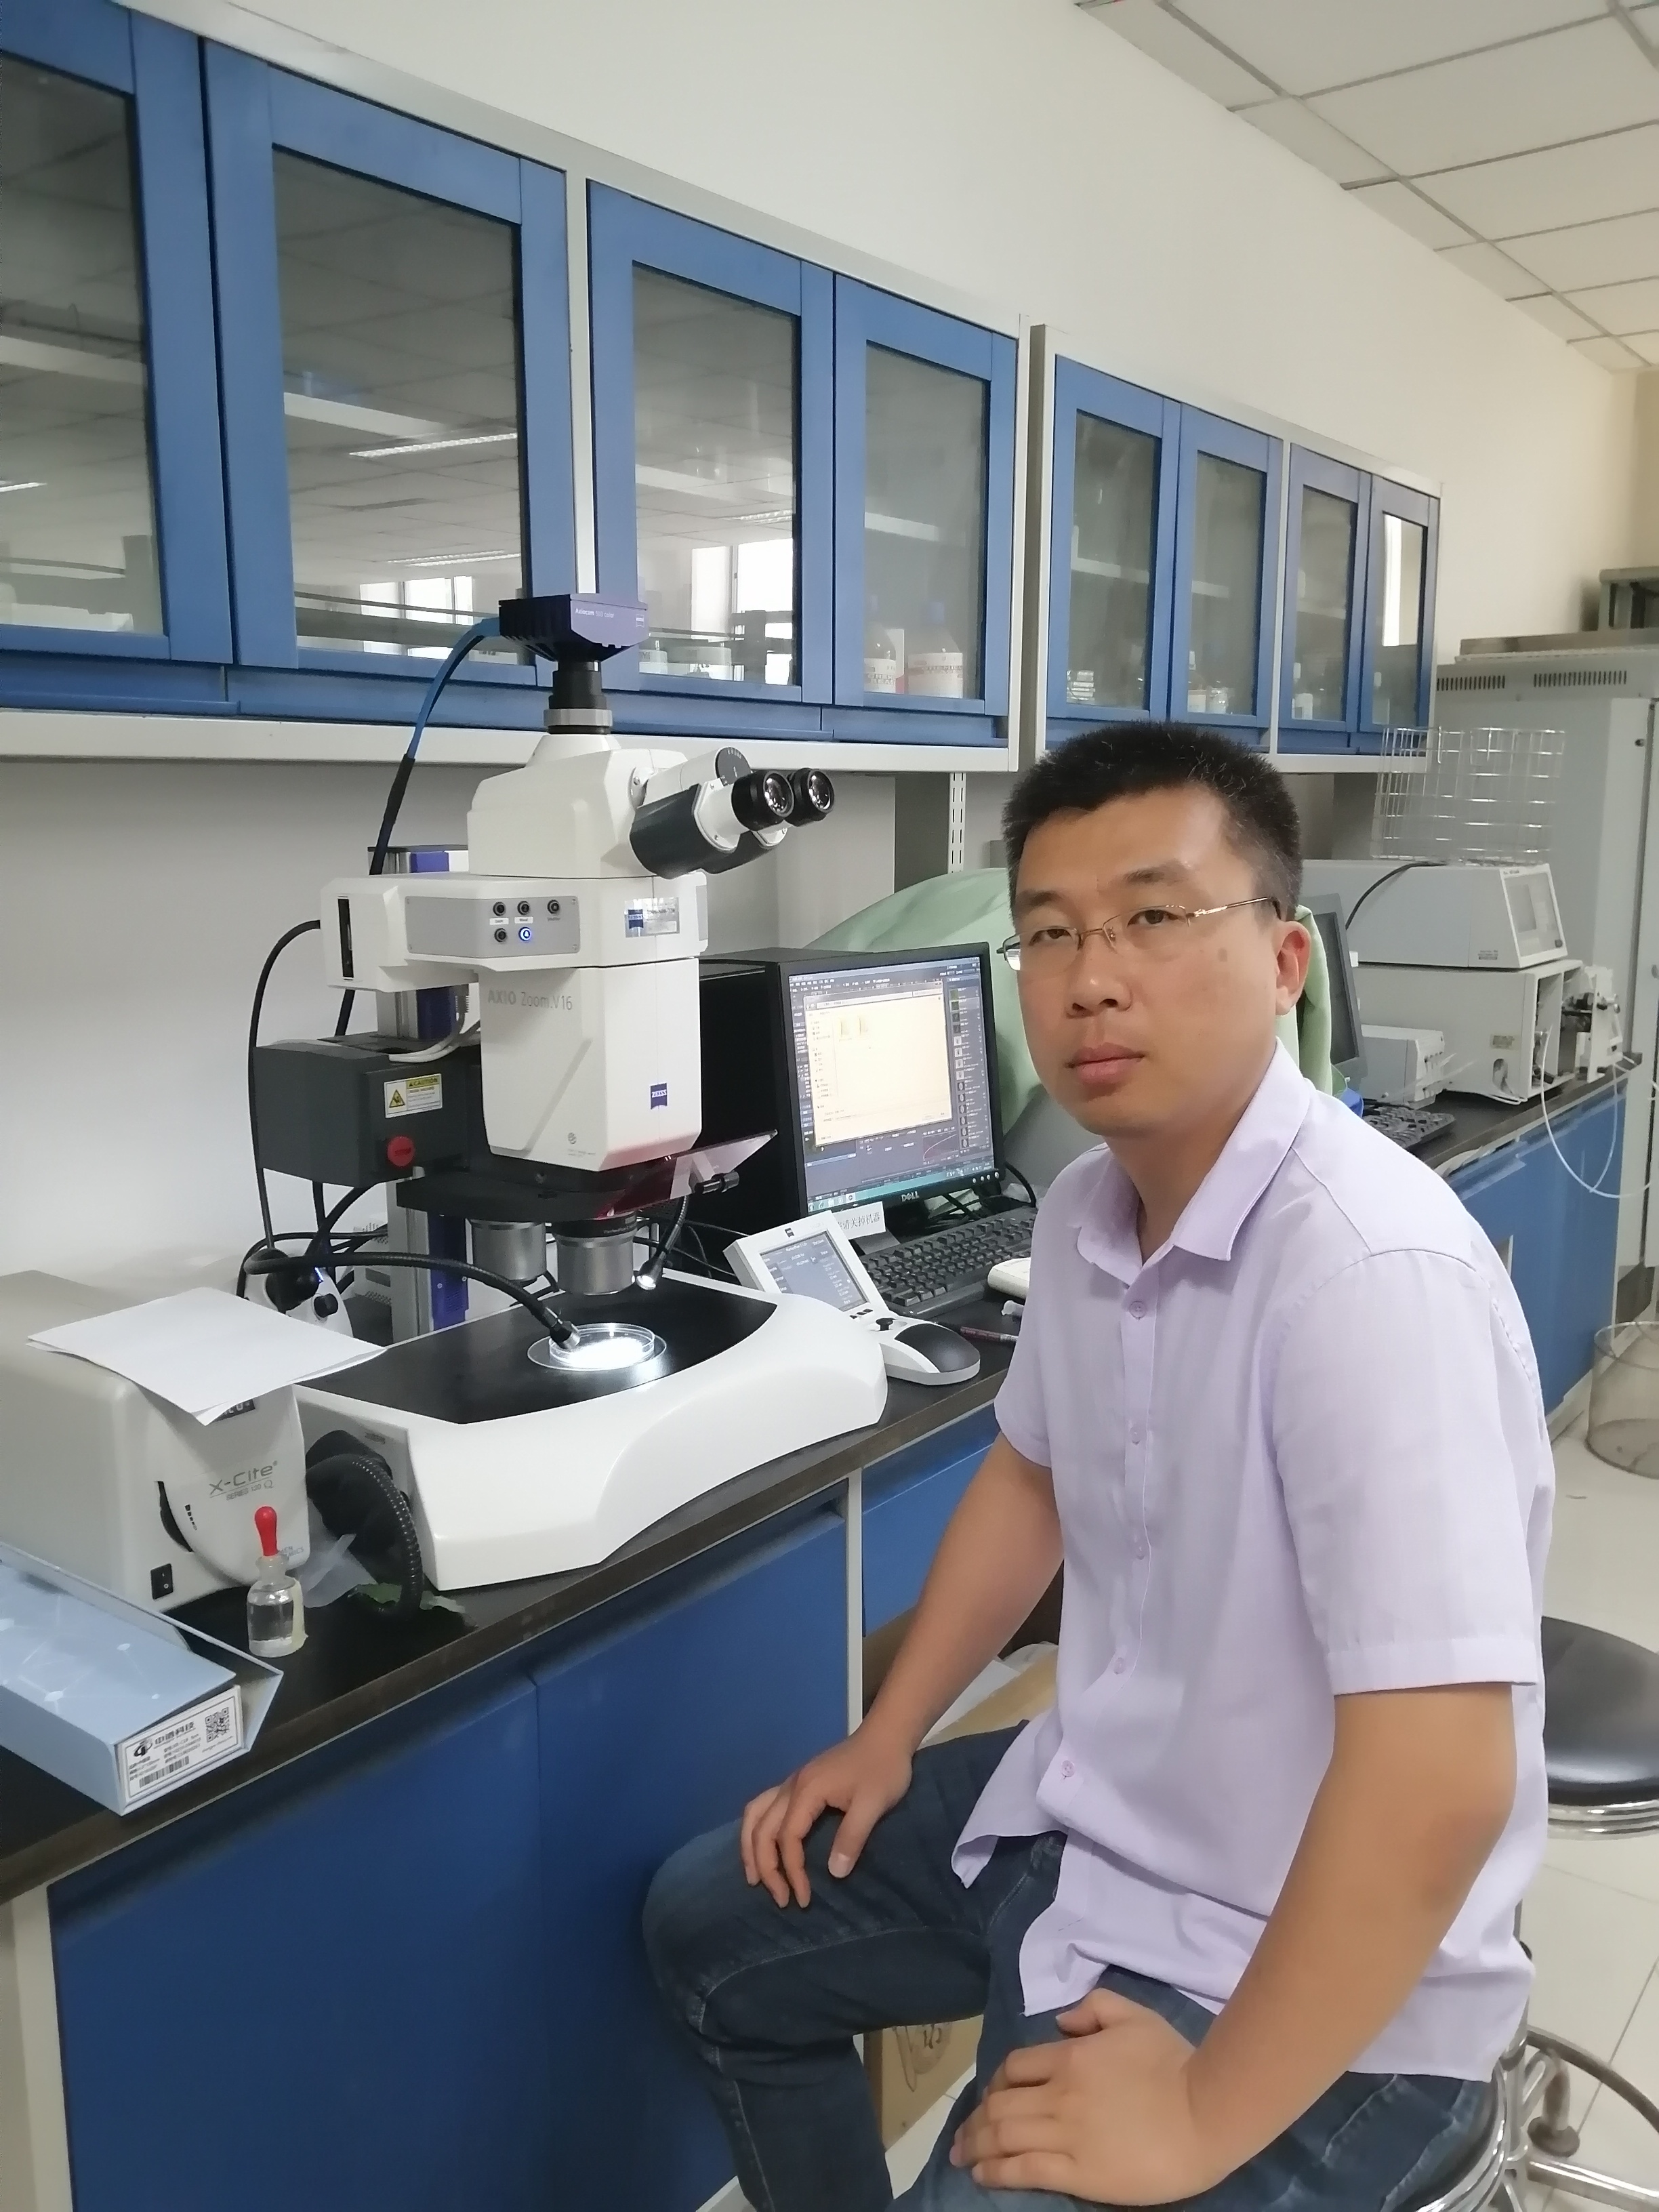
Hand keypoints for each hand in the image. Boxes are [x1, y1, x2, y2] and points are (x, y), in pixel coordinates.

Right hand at [739, 1722, 913, 1907]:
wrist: (886, 1736)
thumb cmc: (883, 1769)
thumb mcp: (874, 1804)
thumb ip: (852, 1837)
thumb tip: (834, 1874)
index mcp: (807, 1791)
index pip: (787, 1837)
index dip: (792, 1870)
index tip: (804, 1898)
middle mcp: (791, 1786)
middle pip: (762, 1829)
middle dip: (766, 1867)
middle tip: (781, 1900)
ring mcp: (792, 1782)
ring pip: (755, 1814)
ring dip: (751, 1847)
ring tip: (755, 1878)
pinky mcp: (798, 1782)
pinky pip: (764, 1807)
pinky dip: (757, 1831)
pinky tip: (763, 1846)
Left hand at [950, 1987, 1226, 2203]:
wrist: (1205, 2112)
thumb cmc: (1174, 2062)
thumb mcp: (1134, 2016)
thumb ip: (1094, 2008)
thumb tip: (1062, 2022)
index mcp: (1070, 2057)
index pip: (1015, 2067)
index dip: (997, 2081)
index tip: (993, 2095)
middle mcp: (1059, 2094)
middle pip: (999, 2104)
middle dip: (975, 2119)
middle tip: (964, 2134)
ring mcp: (1066, 2135)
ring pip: (1003, 2136)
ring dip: (976, 2146)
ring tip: (962, 2157)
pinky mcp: (1079, 2173)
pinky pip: (1025, 2170)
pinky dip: (996, 2172)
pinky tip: (982, 2176)